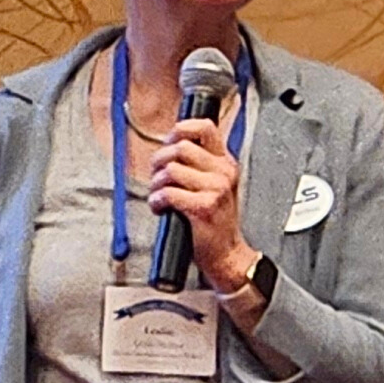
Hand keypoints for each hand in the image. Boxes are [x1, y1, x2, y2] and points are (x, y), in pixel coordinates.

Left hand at [150, 117, 253, 291]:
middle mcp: (223, 173)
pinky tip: (160, 207)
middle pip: (180, 148)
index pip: (204, 128)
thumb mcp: (213, 186)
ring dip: (156, 184)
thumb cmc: (214, 222)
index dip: (181, 129)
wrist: (227, 254)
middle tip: (157, 176)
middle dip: (159, 161)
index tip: (169, 142)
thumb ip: (197, 165)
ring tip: (159, 195)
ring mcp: (216, 189)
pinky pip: (169, 193)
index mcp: (225, 163)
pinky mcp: (204, 207)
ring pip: (171, 170)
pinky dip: (157, 200)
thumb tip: (169, 147)